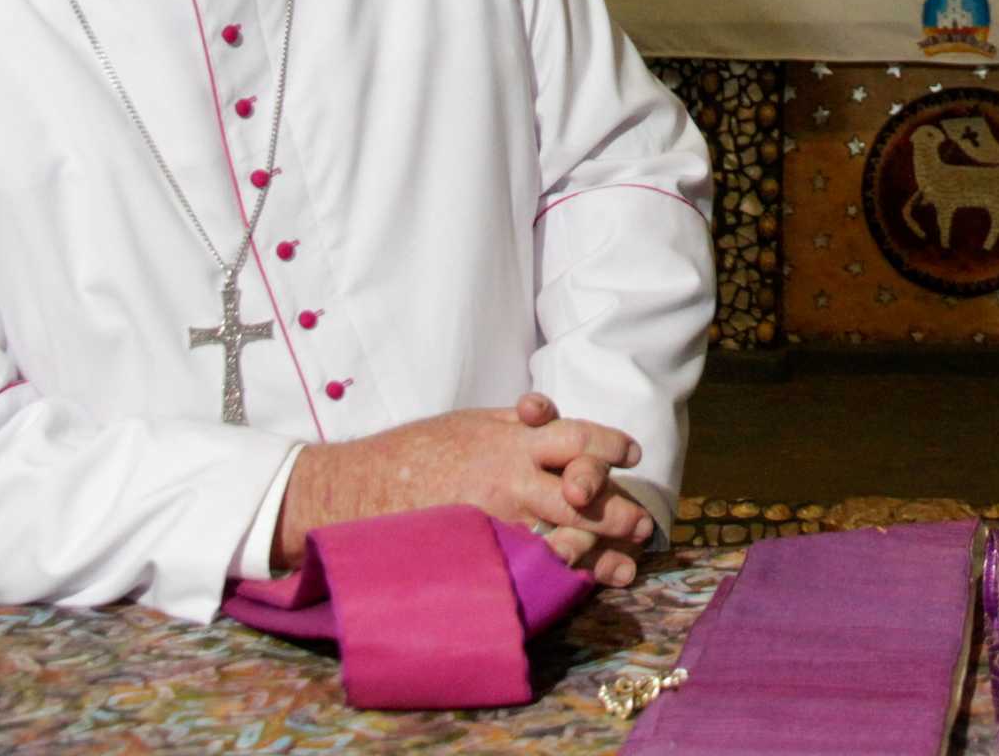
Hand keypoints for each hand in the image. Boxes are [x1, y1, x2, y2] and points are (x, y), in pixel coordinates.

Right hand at [274, 394, 647, 569]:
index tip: (633, 454)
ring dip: (597, 550)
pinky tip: (575, 583)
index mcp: (509, 436)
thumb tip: (550, 415)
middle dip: (615, 509)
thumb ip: (514, 424)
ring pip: (561, 531)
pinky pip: (527, 563)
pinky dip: (555, 573)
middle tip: (642, 525)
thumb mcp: (469, 422)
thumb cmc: (415, 451)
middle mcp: (508, 474)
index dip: (608, 444)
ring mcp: (494, 515)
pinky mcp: (478, 548)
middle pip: (579, 489)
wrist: (357, 488)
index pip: (575, 435)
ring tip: (622, 566)